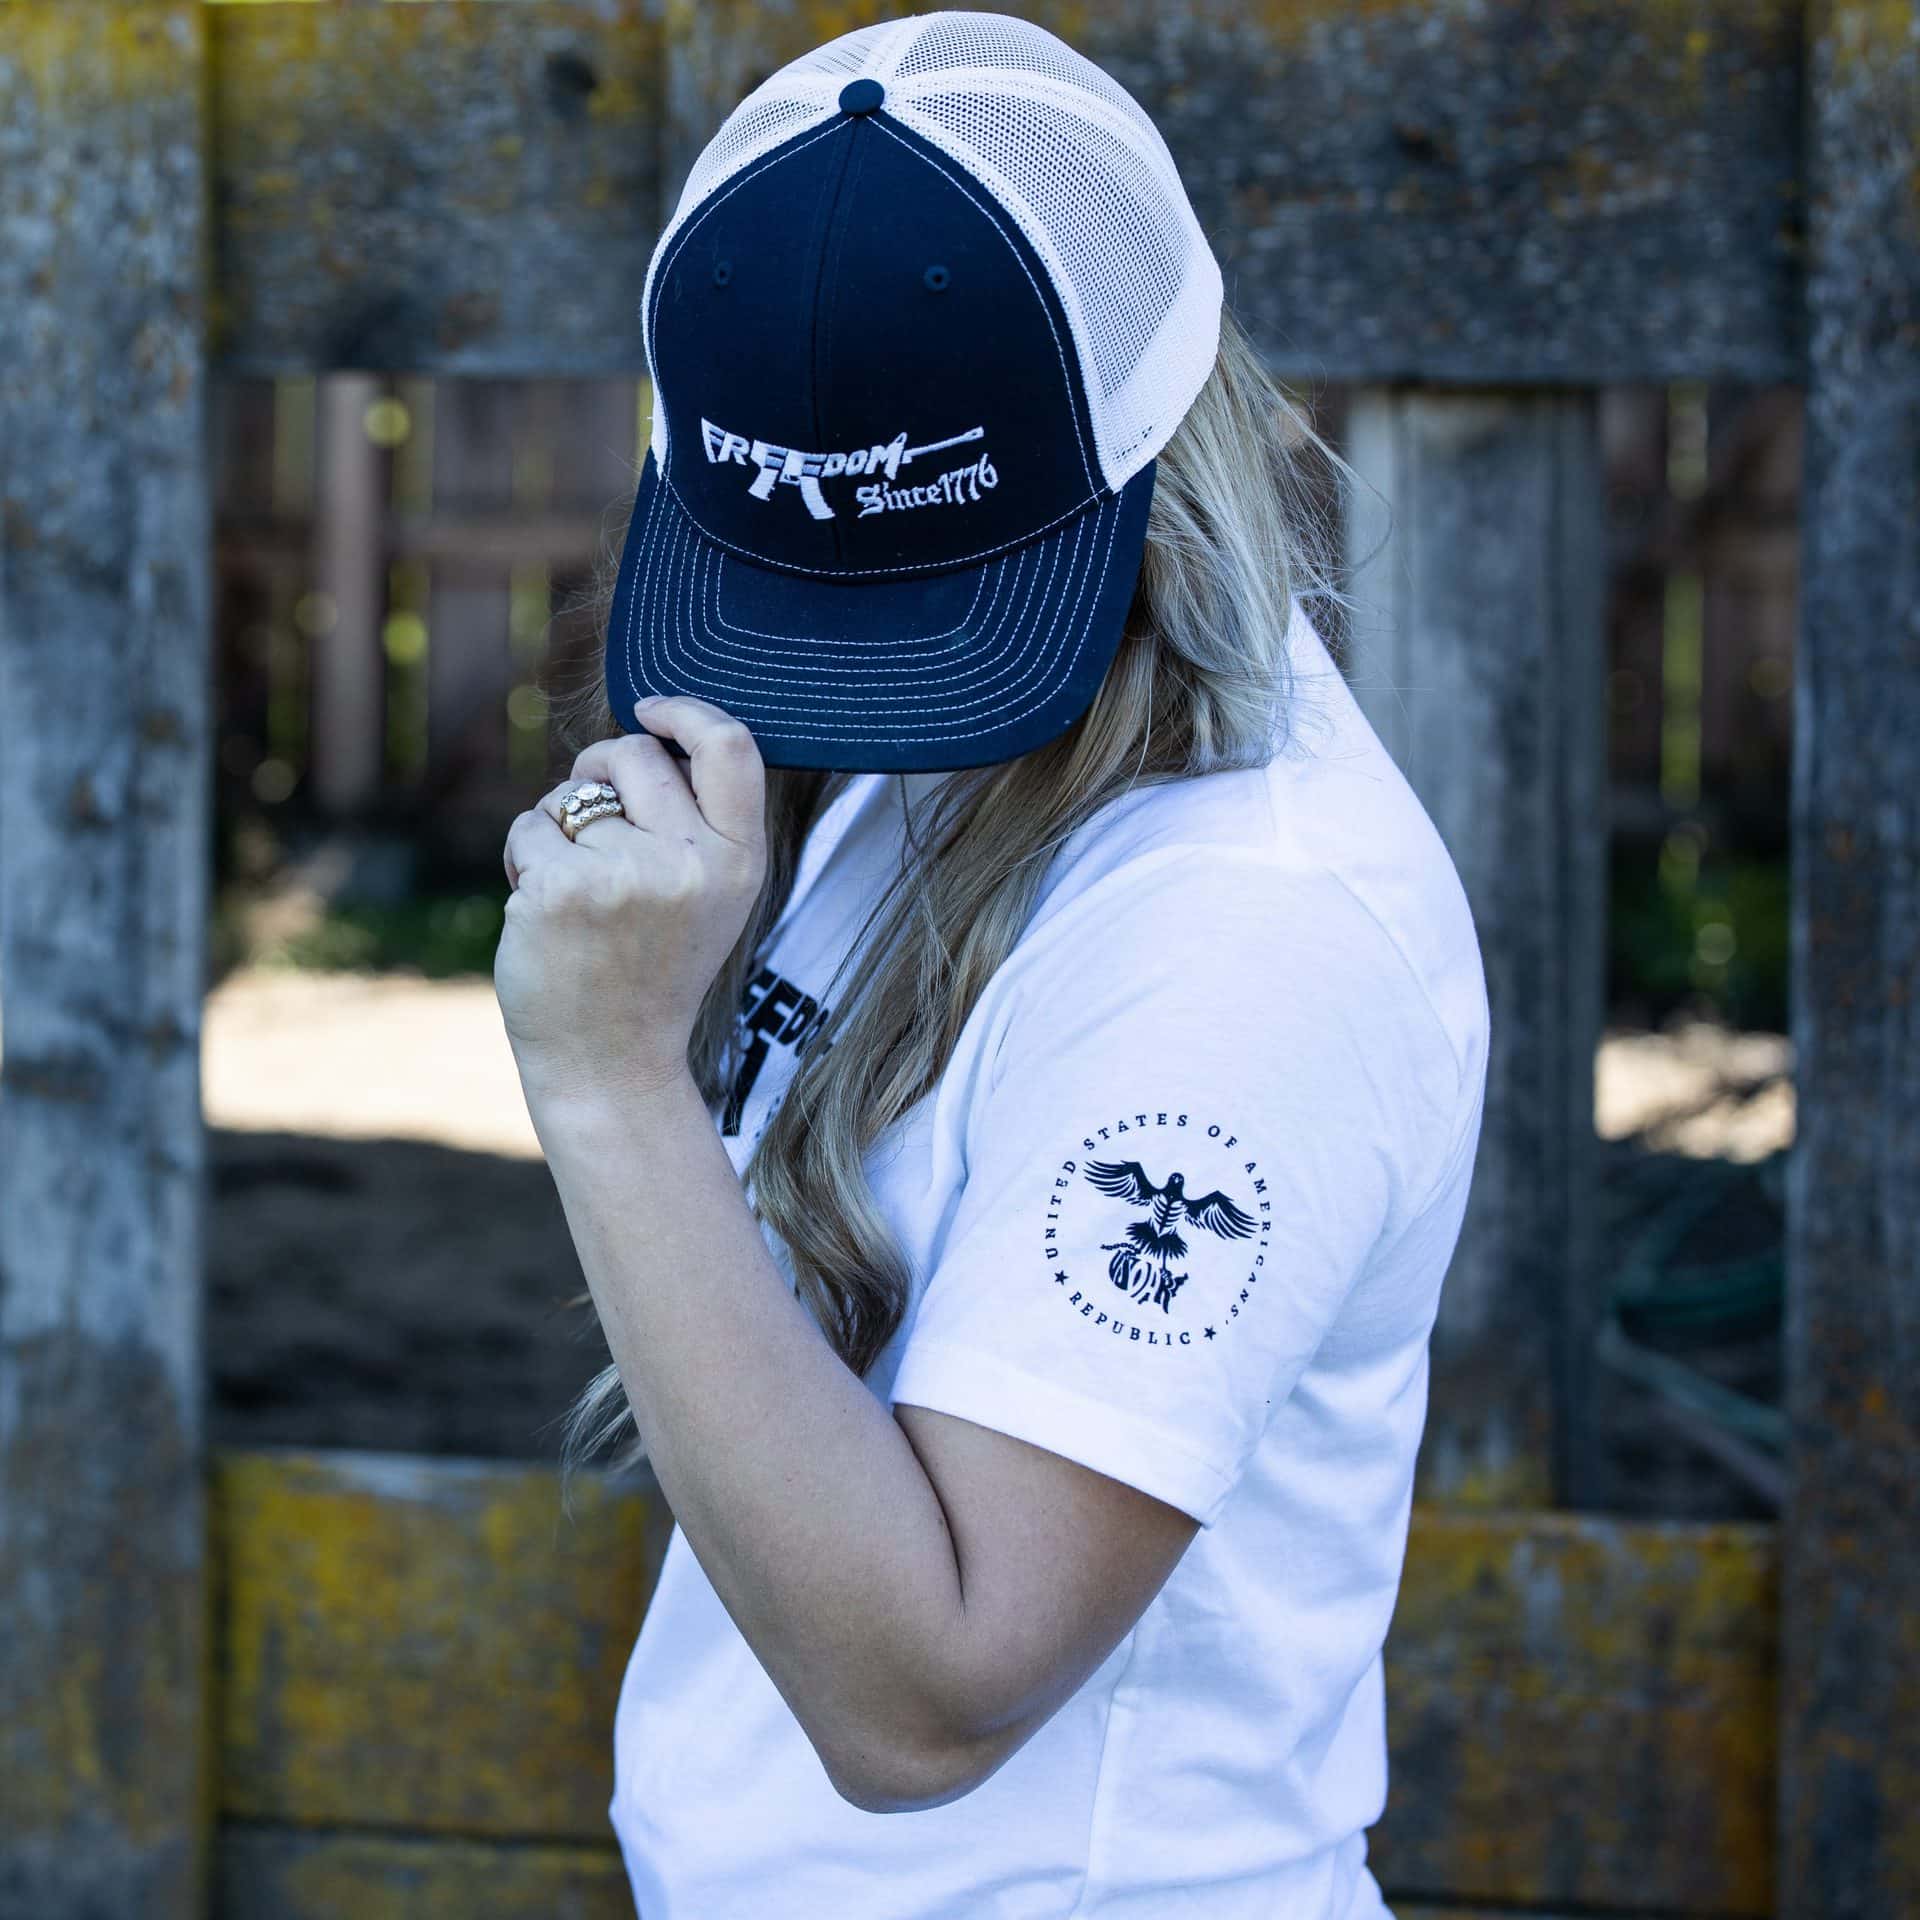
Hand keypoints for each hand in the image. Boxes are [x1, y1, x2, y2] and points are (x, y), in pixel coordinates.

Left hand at [496, 695, 766, 1107]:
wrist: (610, 1062)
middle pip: (635, 754)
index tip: (650, 709)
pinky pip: (529, 827)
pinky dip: (524, 857)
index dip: (685, 710)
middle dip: (600, 771)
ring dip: (558, 827)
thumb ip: (697, 821)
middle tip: (593, 820)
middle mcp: (690, 864)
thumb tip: (649, 733)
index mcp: (739, 861)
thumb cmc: (653, 970)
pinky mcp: (560, 889)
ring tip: (575, 892)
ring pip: (571, 795)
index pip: (730, 748)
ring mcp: (625, 876)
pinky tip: (543, 910)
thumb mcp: (709, 897)